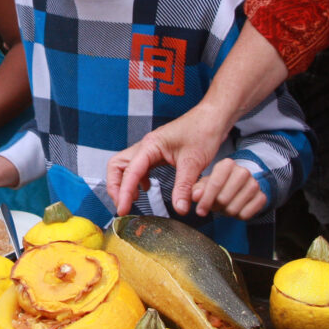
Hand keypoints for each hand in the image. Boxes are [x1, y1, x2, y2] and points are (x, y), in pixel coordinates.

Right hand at [106, 101, 229, 215]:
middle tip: (123, 206)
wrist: (212, 117)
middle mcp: (146, 146)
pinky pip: (138, 167)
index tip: (123, 211)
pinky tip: (146, 189)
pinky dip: (136, 180)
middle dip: (115, 187)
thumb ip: (184, 187)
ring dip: (124, 184)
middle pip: (117, 166)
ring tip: (132, 201)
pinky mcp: (156, 152)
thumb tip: (179, 209)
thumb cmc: (203, 131)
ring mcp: (150, 149)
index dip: (123, 193)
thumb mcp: (194, 162)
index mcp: (150, 146)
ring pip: (125, 166)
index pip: (129, 172)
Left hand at [191, 160, 267, 218]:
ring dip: (226, 212)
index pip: (215, 184)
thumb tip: (196, 196)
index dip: (205, 200)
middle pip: (223, 199)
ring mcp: (254, 184)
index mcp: (227, 164)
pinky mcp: (262, 197)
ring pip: (233, 209)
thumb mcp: (205, 184)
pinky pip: (245, 215)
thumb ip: (197, 189)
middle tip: (215, 205)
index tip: (200, 211)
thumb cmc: (218, 186)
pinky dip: (237, 216)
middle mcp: (243, 172)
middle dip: (216, 206)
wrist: (239, 187)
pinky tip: (236, 208)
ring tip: (225, 206)